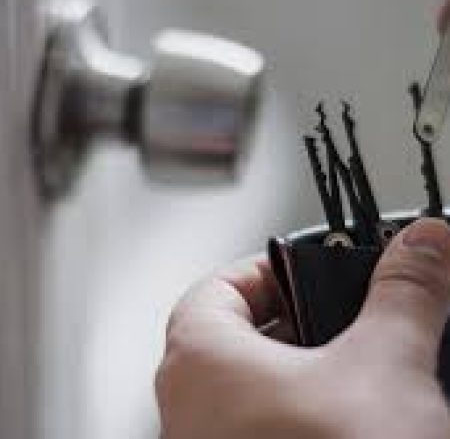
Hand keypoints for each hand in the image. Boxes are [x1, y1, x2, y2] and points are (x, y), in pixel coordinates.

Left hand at [156, 219, 449, 438]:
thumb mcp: (384, 373)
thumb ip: (404, 298)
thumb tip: (424, 244)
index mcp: (200, 359)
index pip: (221, 286)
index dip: (266, 267)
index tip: (308, 265)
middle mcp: (194, 405)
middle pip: (243, 331)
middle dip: (301, 316)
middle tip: (344, 309)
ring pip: (260, 382)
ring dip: (311, 366)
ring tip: (361, 359)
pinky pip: (271, 422)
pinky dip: (309, 408)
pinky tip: (353, 415)